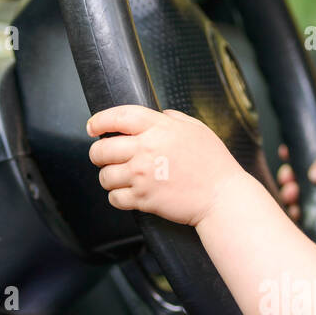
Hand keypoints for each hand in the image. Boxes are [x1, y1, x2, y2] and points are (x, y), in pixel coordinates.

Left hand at [87, 105, 243, 227]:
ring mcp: (143, 176)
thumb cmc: (214, 164)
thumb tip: (159, 115)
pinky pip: (115, 198)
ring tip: (120, 179)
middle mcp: (146, 149)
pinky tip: (127, 195)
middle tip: (104, 158)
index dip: (99, 121)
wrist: (222, 197)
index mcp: (159, 128)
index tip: (92, 127)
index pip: (117, 117)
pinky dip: (117, 198)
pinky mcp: (144, 199)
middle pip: (101, 149)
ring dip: (109, 178)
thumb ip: (174, 119)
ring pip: (105, 176)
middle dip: (98, 154)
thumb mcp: (197, 130)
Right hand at [276, 139, 315, 235]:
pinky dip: (294, 211)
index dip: (294, 153)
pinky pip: (299, 212)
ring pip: (294, 193)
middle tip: (288, 178)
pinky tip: (296, 210)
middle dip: (287, 175)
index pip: (306, 152)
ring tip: (291, 194)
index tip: (285, 154)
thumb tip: (314, 172)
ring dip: (288, 193)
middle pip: (295, 173)